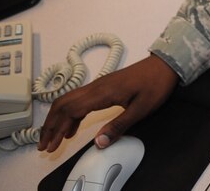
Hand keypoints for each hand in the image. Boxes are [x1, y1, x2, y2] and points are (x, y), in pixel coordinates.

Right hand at [37, 54, 177, 152]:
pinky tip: (72, 128)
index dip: (57, 129)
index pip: (70, 111)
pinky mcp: (103, 86)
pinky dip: (70, 114)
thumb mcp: (141, 109)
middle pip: (62, 104)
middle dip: (50, 125)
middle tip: (44, 145)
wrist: (165, 65)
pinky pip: (79, 99)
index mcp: (102, 92)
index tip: (51, 145)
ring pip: (68, 101)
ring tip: (53, 139)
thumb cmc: (155, 84)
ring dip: (57, 119)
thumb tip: (98, 143)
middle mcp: (96, 87)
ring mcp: (98, 85)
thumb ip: (119, 126)